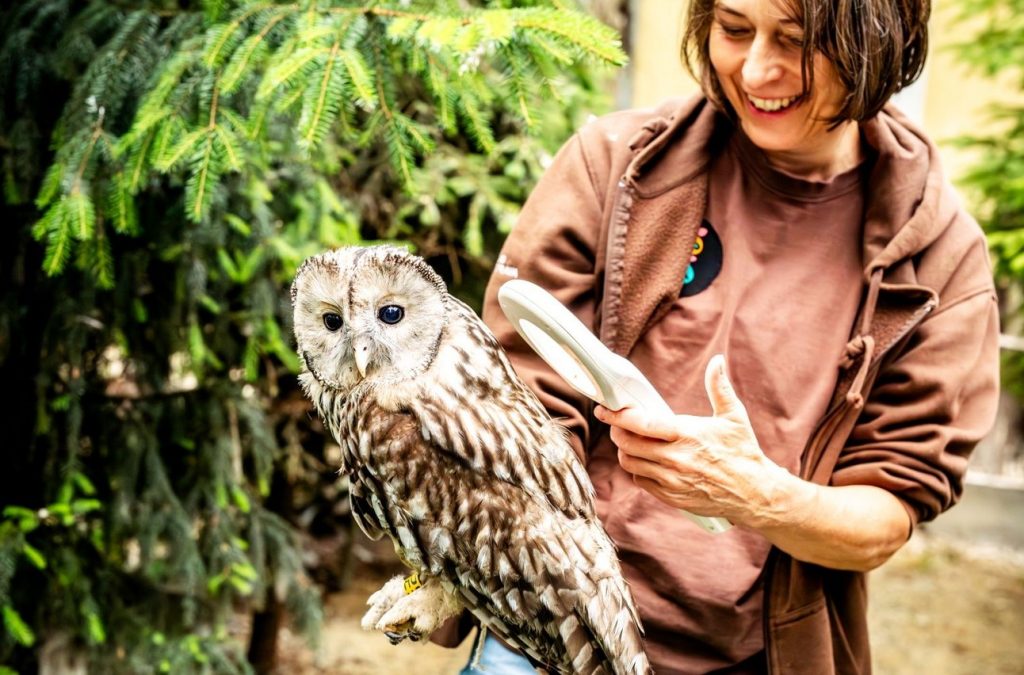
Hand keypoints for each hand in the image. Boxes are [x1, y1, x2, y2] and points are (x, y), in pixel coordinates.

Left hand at [594, 354, 794, 526]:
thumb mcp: (733, 417)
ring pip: (630, 464)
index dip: (618, 416)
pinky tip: (646, 461)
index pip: (640, 424)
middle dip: (618, 432)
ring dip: (625, 451)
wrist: (754, 492)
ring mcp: (672, 480)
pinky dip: (638, 470)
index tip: (606, 409)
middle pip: (627, 445)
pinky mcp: (671, 497)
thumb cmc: (743, 451)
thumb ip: (719, 387)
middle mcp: (675, 459)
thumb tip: (717, 361)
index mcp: (687, 435)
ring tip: (631, 442)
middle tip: (619, 424)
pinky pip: (641, 482)